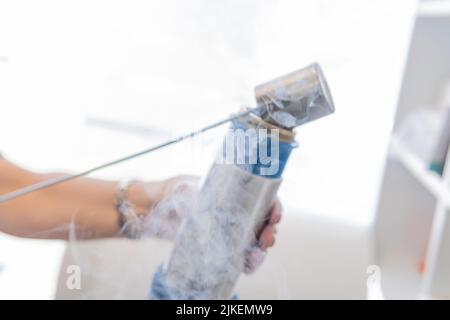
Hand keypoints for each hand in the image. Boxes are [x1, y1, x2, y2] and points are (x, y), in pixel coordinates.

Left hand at [140, 175, 281, 272]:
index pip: (260, 196)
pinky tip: (248, 265)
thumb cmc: (171, 191)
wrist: (153, 209)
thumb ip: (191, 194)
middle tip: (266, 240)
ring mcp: (227, 227)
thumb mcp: (182, 187)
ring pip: (254, 239)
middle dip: (269, 231)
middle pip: (262, 220)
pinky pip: (240, 254)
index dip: (273, 206)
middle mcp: (234, 209)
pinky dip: (248, 261)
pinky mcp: (219, 244)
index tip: (275, 216)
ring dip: (261, 248)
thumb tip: (196, 206)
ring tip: (257, 255)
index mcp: (232, 191)